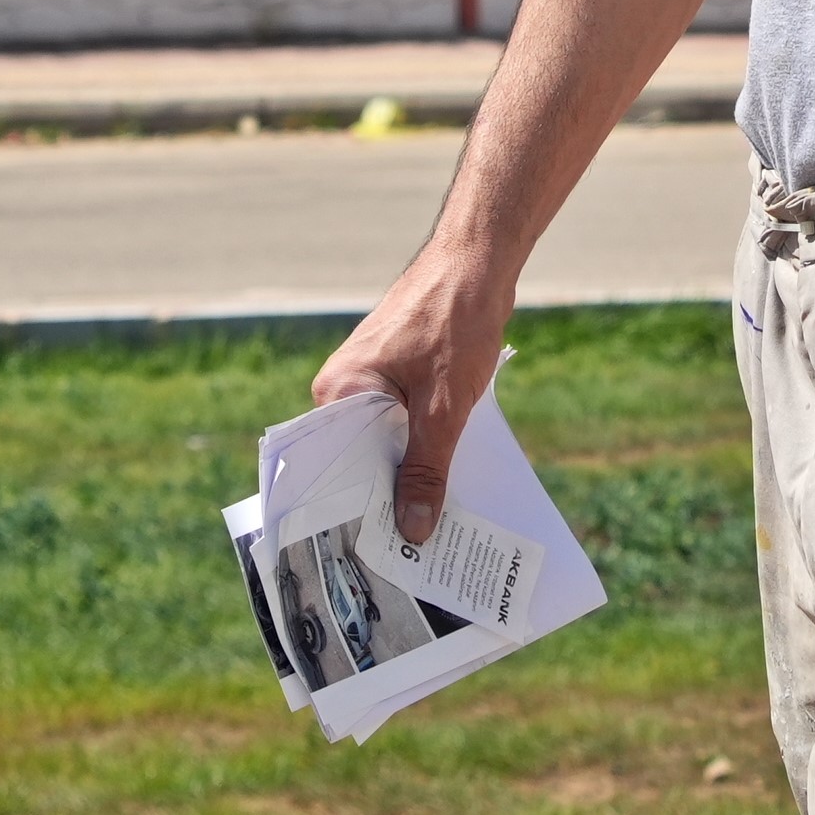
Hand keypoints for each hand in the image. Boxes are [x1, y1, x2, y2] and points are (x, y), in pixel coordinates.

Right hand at [306, 242, 513, 542]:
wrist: (480, 259)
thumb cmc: (456, 319)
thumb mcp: (445, 407)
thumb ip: (426, 468)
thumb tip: (413, 529)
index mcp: (339, 394)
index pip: (335, 468)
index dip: (356, 511)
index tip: (373, 555)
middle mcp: (345, 389)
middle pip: (360, 460)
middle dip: (385, 501)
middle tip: (409, 554)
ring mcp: (371, 382)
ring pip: (386, 445)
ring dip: (410, 476)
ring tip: (432, 528)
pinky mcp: (398, 376)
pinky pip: (404, 425)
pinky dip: (424, 450)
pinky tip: (447, 483)